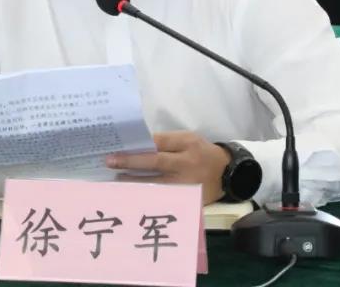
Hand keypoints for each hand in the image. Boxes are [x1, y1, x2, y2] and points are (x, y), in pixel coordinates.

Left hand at [106, 131, 229, 204]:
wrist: (229, 174)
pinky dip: (147, 197)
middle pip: (155, 162)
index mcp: (187, 144)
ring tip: (115, 180)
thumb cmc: (202, 153)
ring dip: (134, 182)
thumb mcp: (189, 139)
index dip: (138, 145)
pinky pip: (163, 198)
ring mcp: (186, 184)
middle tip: (110, 162)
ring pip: (156, 184)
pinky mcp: (187, 199)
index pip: (158, 143)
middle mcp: (186, 164)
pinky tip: (132, 196)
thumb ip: (166, 142)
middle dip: (131, 162)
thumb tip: (137, 145)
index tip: (118, 146)